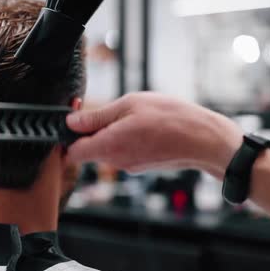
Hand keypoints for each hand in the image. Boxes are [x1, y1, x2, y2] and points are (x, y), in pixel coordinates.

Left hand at [66, 92, 242, 178]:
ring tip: (127, 115)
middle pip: (87, 150)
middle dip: (87, 131)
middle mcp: (115, 160)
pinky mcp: (139, 165)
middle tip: (100, 109)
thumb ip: (97, 116)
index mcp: (108, 145)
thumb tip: (71, 122)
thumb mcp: (130, 104)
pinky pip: (120, 151)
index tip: (71, 121)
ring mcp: (127, 165)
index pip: (71, 154)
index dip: (65, 138)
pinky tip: (139, 125)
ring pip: (104, 149)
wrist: (204, 140)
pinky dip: (122, 139)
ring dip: (107, 133)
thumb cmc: (172, 118)